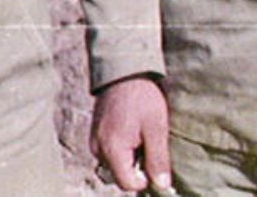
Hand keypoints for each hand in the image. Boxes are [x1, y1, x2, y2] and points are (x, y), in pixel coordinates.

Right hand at [90, 75, 170, 192]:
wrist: (122, 71)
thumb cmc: (141, 97)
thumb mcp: (156, 128)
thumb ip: (158, 159)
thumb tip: (162, 185)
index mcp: (112, 148)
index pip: (127, 184)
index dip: (144, 180)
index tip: (154, 162)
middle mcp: (98, 147)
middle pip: (119, 176)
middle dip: (136, 169)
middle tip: (147, 144)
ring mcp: (94, 140)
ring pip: (114, 165)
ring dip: (129, 159)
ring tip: (139, 136)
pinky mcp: (95, 133)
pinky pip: (108, 153)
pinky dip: (121, 150)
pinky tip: (131, 131)